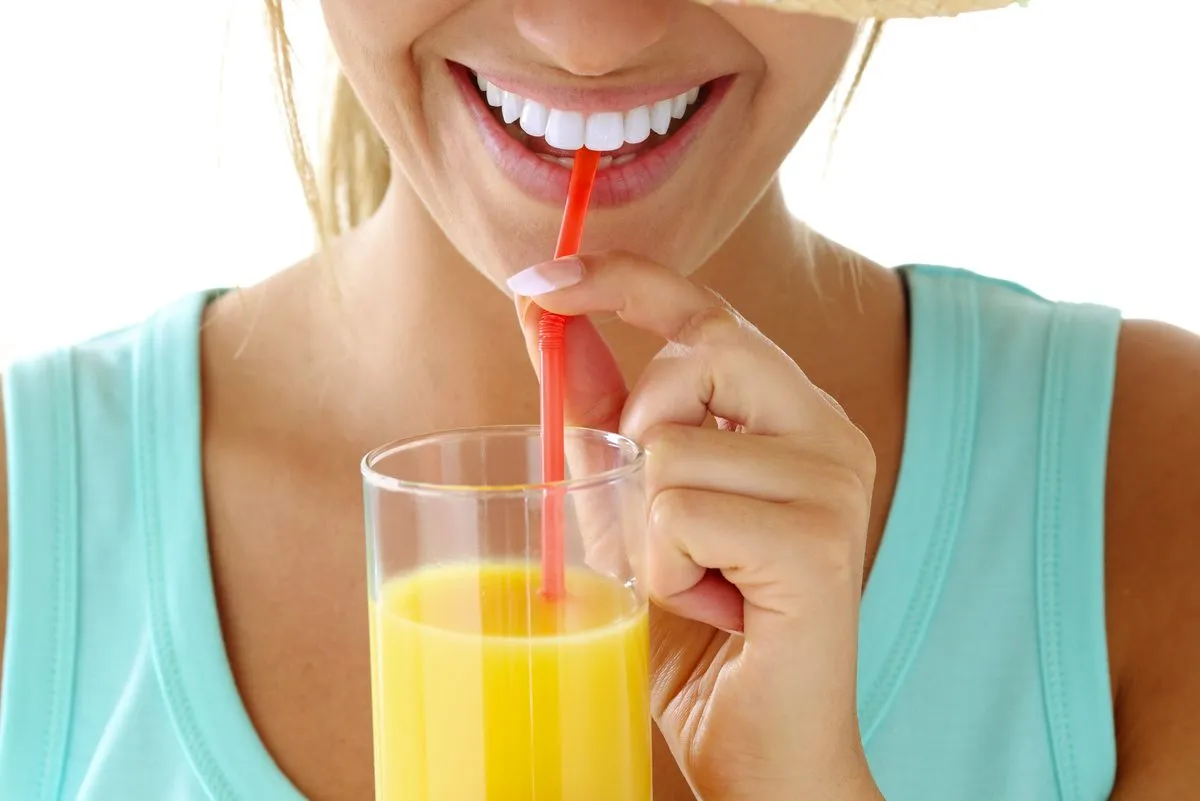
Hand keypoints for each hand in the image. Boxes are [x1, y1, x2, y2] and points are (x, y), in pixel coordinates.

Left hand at [510, 252, 882, 800]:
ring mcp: (832, 484)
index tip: (540, 275)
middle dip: (639, 424)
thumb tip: (545, 316)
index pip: (708, 310)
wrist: (759, 746)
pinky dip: (663, 571)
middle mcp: (828, 434)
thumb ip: (601, 414)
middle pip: (698, 348)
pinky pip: (679, 513)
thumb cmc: (697, 629)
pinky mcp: (817, 544)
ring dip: (644, 529)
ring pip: (669, 445)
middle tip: (656, 513)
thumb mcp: (630, 506)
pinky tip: (710, 609)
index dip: (622, 279)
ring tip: (692, 583)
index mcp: (791, 417)